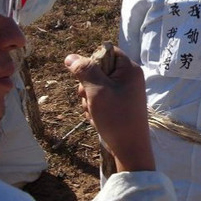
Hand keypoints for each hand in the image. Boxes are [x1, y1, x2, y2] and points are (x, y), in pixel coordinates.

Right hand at [64, 47, 155, 172]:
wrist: (130, 148)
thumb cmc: (116, 118)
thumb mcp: (97, 91)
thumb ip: (85, 71)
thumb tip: (70, 57)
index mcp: (129, 69)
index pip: (107, 52)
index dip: (93, 62)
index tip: (87, 77)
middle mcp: (128, 78)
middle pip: (98, 70)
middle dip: (88, 85)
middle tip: (90, 99)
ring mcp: (124, 92)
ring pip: (95, 86)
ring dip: (89, 99)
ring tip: (95, 112)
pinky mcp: (118, 104)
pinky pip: (99, 99)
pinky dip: (94, 108)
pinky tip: (97, 119)